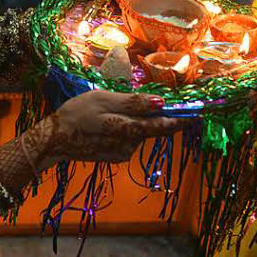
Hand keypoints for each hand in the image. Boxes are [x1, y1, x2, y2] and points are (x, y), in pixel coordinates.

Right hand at [32, 90, 180, 171]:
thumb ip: (132, 102)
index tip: (201, 113)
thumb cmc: (77, 113)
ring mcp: (125, 151)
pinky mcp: (119, 156)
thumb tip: (160, 103)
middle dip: (166, 117)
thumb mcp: (103, 99)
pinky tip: (113, 124)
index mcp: (128, 127)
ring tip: (121, 110)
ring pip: (142, 132)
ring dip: (142, 121)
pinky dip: (130, 130)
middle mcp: (130, 143)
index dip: (182, 117)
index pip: (163, 123)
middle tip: (176, 108)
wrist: (55, 140)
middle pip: (155, 128)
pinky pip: (132, 139)